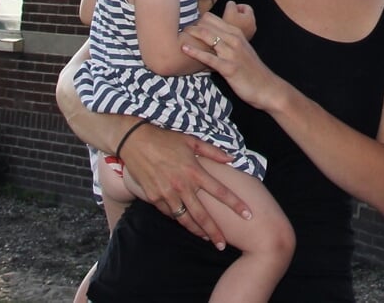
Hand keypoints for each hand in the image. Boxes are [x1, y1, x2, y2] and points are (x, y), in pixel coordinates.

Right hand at [115, 122, 246, 248]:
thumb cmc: (166, 139)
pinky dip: (178, 219)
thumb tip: (232, 159)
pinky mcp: (154, 198)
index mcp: (195, 171)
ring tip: (207, 239)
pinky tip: (186, 224)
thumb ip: (213, 152)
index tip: (248, 214)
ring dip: (197, 231)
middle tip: (223, 245)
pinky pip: (169, 213)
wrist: (135, 141)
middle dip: (214, 232)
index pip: (220, 191)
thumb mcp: (192, 140)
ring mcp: (167, 194)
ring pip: (185, 219)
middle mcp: (182, 186)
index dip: (235, 204)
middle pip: (202, 215)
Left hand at [183, 12, 282, 113]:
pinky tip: (184, 49)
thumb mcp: (242, 51)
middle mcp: (234, 40)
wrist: (267, 88)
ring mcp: (232, 53)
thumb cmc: (252, 71)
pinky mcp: (229, 68)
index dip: (197, 20)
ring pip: (208, 37)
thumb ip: (229, 43)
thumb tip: (211, 40)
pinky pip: (208, 58)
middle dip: (192, 25)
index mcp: (237, 34)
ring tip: (178, 35)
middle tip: (178, 30)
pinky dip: (195, 52)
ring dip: (191, 34)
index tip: (186, 24)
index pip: (213, 19)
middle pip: (208, 24)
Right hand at [222, 1, 255, 41]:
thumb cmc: (228, 26)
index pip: (247, 7)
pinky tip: (228, 31)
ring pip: (243, 23)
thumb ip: (231, 4)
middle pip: (245, 15)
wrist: (225, 43)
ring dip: (236, 22)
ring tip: (228, 23)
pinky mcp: (244, 40)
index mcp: (251, 18)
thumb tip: (232, 4)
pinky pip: (241, 30)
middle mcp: (253, 26)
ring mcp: (249, 34)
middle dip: (237, 14)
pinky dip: (236, 29)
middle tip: (229, 16)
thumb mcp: (229, 10)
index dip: (237, 6)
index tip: (230, 9)